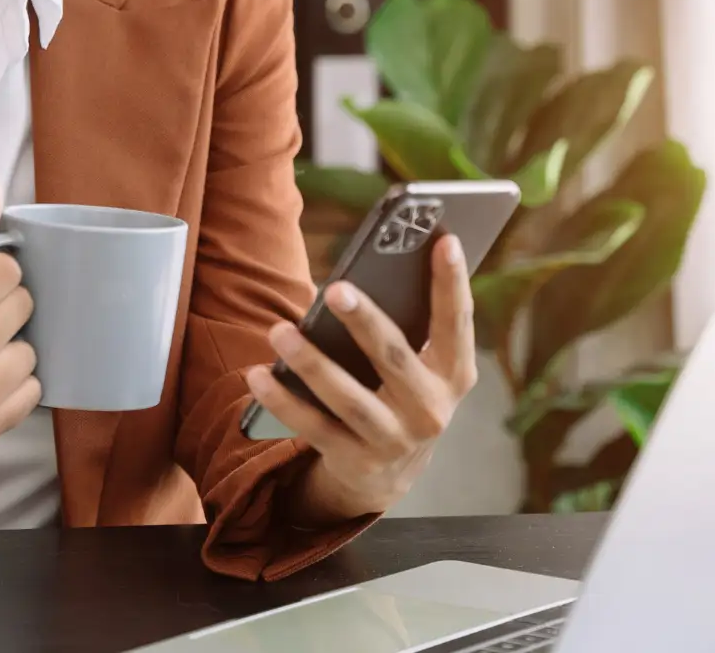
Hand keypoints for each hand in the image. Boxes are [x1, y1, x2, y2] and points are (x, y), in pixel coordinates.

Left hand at [245, 233, 476, 524]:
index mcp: (453, 374)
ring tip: (279, 331)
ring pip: (348, 398)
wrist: (389, 475)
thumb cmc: (400, 392)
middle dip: (365, 323)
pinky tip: (258, 376)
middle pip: (394, 358)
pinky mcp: (356, 460)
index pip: (456, 322)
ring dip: (311, 363)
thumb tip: (371, 269)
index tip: (444, 239)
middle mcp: (430, 409)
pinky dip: (283, 401)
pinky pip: (314, 426)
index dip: (452, 283)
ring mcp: (394, 439)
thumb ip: (408, 325)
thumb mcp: (420, 366)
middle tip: (335, 289)